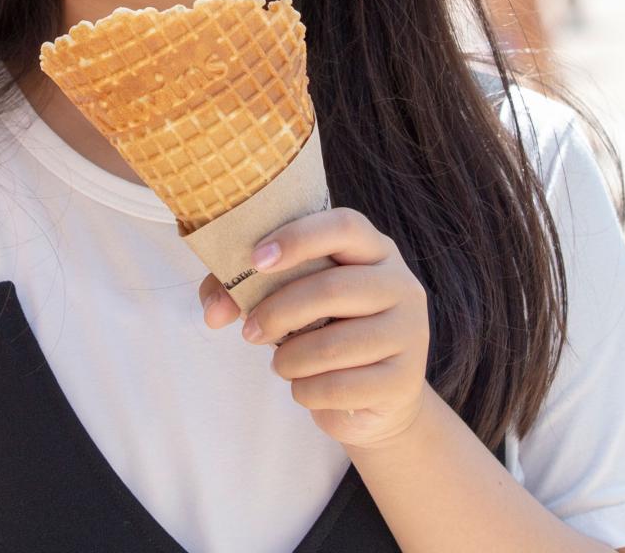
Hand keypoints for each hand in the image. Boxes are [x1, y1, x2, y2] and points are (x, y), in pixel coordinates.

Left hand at [198, 208, 429, 449]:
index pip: (344, 226)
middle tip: (250, 333)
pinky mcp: (405, 379)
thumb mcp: (288, 302)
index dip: (298, 238)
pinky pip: (340, 386)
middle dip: (277, 312)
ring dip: (290, 360)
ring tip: (282, 363)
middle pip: (332, 287)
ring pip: (333, 345)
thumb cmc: (324, 333)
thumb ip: (242, 292)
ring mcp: (410, 331)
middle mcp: (401, 284)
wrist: (373, 399)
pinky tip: (307, 387)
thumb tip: (214, 312)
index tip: (255, 260)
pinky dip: (307, 391)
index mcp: (374, 250)